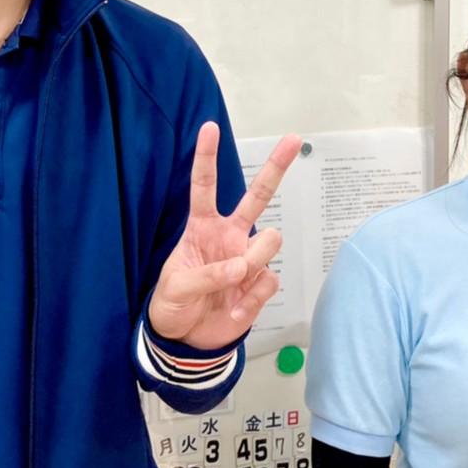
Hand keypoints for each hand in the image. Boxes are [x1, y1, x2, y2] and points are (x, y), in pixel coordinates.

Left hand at [148, 122, 301, 350]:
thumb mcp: (175, 287)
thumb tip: (241, 268)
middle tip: (294, 139)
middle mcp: (230, 236)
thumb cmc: (174, 304)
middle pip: (258, 196)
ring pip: (269, 241)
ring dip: (252, 261)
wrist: (187, 341)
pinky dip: (251, 299)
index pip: (204, 187)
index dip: (206, 158)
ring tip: (233, 284)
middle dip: (276, 167)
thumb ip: (206, 275)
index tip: (209, 127)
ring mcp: (248, 259)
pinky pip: (268, 281)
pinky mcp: (260, 284)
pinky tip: (234, 310)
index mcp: (202, 228)